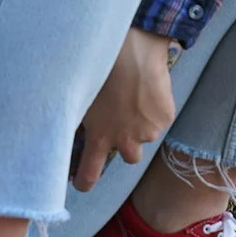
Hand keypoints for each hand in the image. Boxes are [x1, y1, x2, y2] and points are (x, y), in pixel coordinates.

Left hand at [72, 28, 176, 191]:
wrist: (132, 51)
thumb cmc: (99, 70)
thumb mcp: (80, 97)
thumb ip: (79, 120)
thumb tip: (70, 128)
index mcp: (99, 137)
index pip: (89, 173)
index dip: (85, 181)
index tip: (81, 184)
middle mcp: (125, 141)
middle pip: (129, 158)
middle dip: (126, 144)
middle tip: (122, 121)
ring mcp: (148, 131)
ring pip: (146, 135)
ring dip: (141, 124)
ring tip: (134, 96)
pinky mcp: (165, 117)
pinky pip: (160, 119)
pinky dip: (155, 108)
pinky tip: (147, 88)